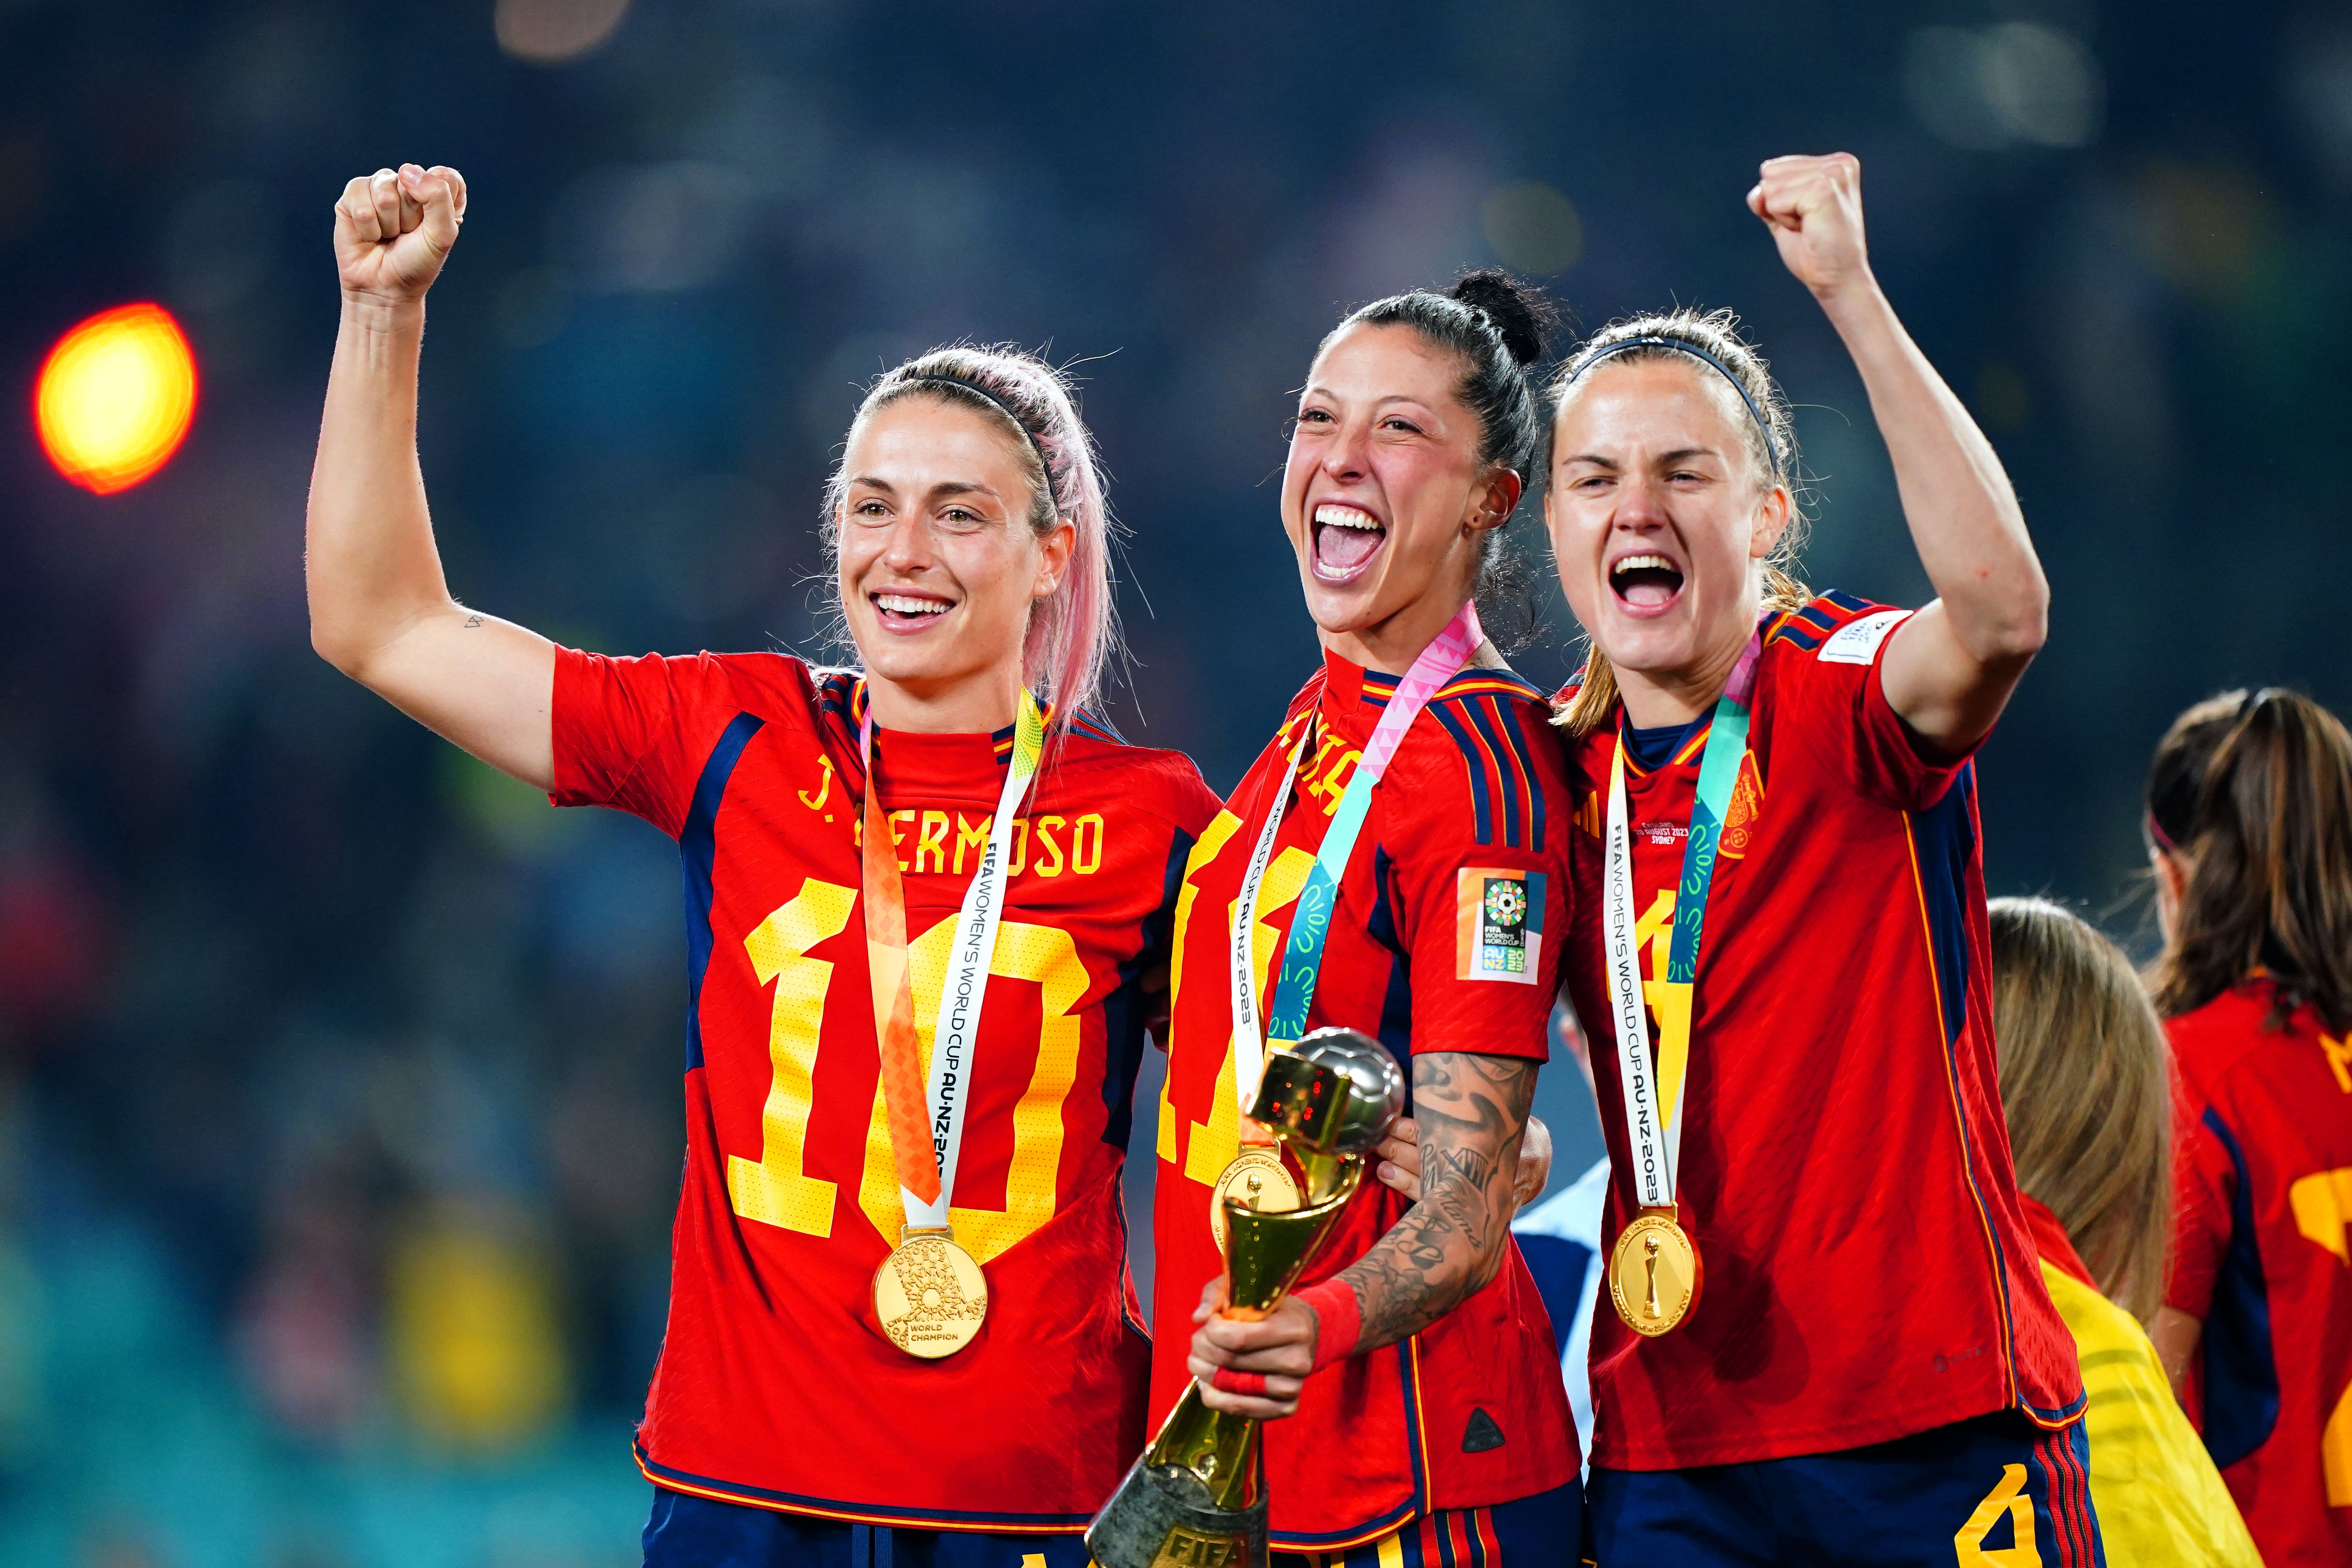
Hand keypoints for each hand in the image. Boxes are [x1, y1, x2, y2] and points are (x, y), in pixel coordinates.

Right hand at [335, 164, 467, 306]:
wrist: (384, 288)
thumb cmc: (416, 263)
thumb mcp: (442, 234)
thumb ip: (438, 197)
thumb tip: (406, 171)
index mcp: (438, 193)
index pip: (445, 176)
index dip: (438, 202)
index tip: (431, 226)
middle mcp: (409, 186)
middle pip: (412, 180)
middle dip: (410, 216)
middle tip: (406, 234)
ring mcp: (379, 188)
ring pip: (384, 190)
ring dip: (388, 222)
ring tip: (388, 235)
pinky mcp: (353, 195)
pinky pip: (360, 198)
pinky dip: (368, 225)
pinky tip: (370, 235)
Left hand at [1188, 1276, 1316, 1419]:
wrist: (1302, 1334)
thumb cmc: (1268, 1309)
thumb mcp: (1245, 1290)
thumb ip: (1217, 1294)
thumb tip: (1199, 1318)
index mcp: (1292, 1328)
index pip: (1238, 1338)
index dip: (1211, 1330)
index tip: (1210, 1322)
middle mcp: (1297, 1361)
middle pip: (1229, 1362)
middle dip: (1202, 1349)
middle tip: (1198, 1340)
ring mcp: (1292, 1388)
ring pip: (1229, 1388)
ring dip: (1203, 1373)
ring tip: (1199, 1359)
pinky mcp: (1286, 1408)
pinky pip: (1236, 1409)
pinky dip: (1213, 1396)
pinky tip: (1208, 1381)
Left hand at [1374, 1113, 1551, 1208]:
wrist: (1536, 1171)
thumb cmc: (1515, 1134)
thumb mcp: (1505, 1114)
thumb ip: (1477, 1105)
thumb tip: (1444, 1080)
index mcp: (1488, 1140)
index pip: (1440, 1134)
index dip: (1410, 1128)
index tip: (1387, 1121)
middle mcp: (1477, 1167)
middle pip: (1429, 1156)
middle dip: (1398, 1146)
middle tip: (1374, 1137)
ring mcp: (1470, 1190)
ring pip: (1427, 1178)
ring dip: (1398, 1166)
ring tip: (1377, 1157)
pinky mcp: (1463, 1205)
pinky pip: (1430, 1197)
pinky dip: (1406, 1185)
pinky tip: (1386, 1174)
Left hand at [1746, 153, 1870, 299]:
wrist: (1836, 279)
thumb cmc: (1814, 251)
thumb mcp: (1784, 216)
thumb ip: (1767, 198)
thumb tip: (1757, 192)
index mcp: (1834, 163)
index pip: (1773, 168)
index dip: (1779, 200)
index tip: (1807, 218)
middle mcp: (1839, 163)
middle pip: (1770, 173)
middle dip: (1779, 206)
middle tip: (1808, 225)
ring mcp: (1833, 173)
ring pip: (1770, 187)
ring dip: (1782, 215)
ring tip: (1810, 227)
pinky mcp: (1824, 190)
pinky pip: (1775, 202)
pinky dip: (1784, 222)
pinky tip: (1809, 229)